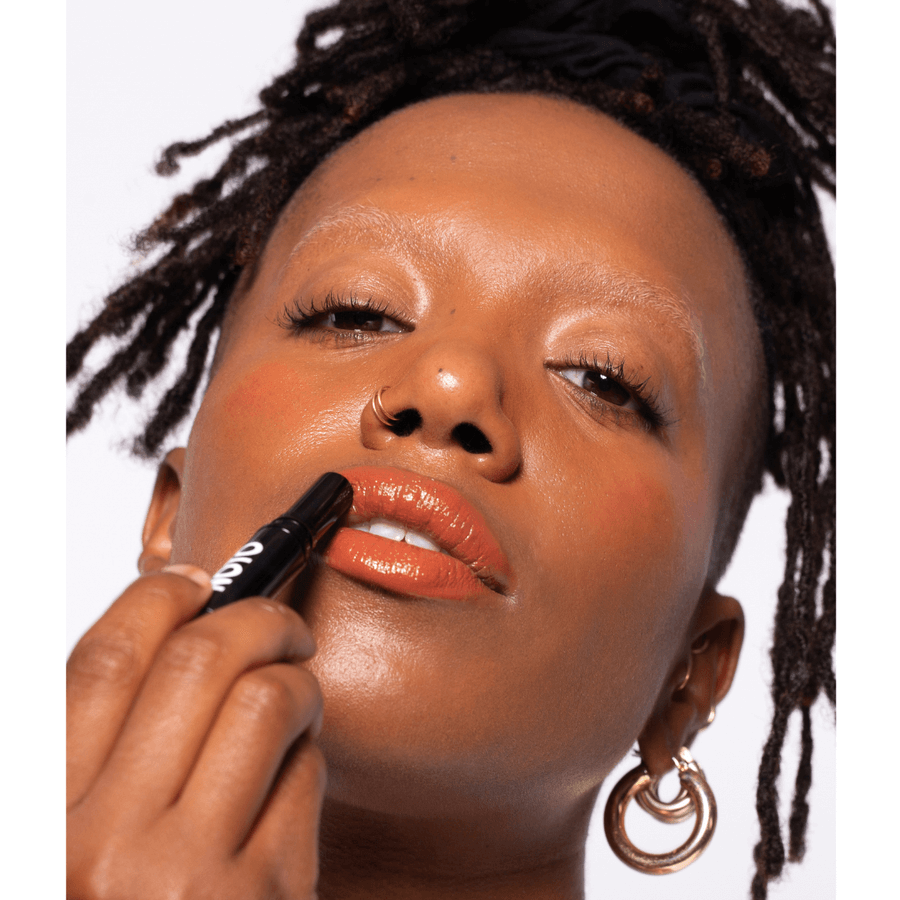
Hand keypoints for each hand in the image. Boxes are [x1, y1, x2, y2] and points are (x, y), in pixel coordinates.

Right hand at [67, 565, 323, 898]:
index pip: (106, 659)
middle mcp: (104, 849)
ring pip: (267, 700)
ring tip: (294, 694)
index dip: (162, 599)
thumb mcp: (70, 844)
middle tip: (279, 621)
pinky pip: (307, 775)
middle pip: (200, 660)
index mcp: (40, 819)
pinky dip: (309, 756)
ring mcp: (191, 880)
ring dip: (295, 680)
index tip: (198, 584)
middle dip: (256, 615)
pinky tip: (294, 777)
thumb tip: (168, 633)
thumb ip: (98, 756)